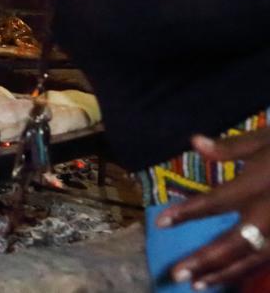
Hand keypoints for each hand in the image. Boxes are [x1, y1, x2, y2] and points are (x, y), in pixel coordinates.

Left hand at [158, 128, 269, 288]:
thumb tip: (194, 141)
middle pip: (234, 242)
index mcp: (258, 185)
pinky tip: (226, 278)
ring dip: (225, 273)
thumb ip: (230, 147)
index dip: (187, 213)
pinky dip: (246, 271)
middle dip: (205, 260)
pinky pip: (267, 259)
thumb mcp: (265, 140)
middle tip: (177, 274)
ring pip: (253, 259)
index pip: (216, 202)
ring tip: (197, 284)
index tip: (159, 223)